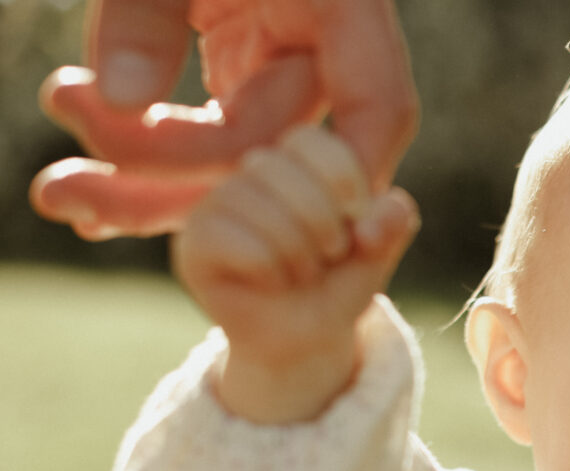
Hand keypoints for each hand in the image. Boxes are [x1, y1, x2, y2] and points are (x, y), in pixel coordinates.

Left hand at [30, 0, 416, 239]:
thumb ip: (144, 13)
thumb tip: (119, 99)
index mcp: (345, 6)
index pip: (378, 109)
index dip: (344, 178)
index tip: (275, 218)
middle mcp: (324, 49)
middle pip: (275, 153)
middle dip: (172, 183)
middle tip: (65, 190)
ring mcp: (279, 64)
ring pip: (231, 162)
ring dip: (143, 186)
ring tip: (58, 191)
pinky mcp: (236, 70)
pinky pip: (202, 139)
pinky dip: (145, 162)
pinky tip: (87, 195)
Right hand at [173, 125, 417, 422]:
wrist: (305, 339)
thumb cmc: (335, 285)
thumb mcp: (374, 253)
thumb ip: (390, 225)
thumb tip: (394, 205)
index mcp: (291, 163)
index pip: (308, 139)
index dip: (343, 177)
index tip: (359, 221)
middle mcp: (247, 176)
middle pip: (278, 167)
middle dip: (322, 221)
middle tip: (329, 255)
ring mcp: (214, 206)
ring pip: (257, 207)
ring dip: (299, 253)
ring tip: (302, 273)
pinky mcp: (194, 244)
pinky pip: (237, 242)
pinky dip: (271, 270)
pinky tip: (273, 283)